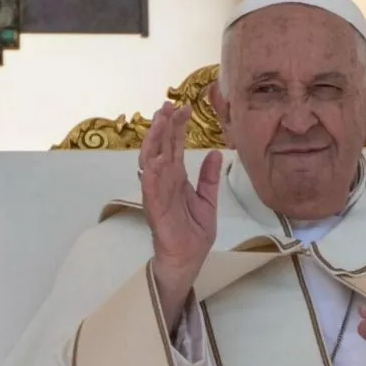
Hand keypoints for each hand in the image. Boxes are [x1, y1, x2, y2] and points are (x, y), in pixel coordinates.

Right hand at [139, 101, 222, 328]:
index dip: (177, 127)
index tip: (184, 107)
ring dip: (154, 142)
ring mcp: (158, 194)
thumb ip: (209, 178)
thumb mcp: (208, 201)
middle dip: (163, 127)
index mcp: (176, 179)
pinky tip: (154, 159)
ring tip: (159, 122)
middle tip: (168, 105)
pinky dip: (151, 174)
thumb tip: (215, 153)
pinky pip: (151, 189)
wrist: (188, 260)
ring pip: (152, 162)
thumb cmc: (193, 233)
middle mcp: (164, 182)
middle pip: (161, 148)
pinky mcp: (156, 210)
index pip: (174, 147)